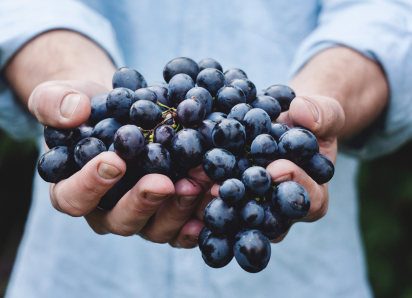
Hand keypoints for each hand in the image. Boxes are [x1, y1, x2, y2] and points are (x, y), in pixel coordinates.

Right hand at [30, 80, 212, 246]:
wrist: (121, 110)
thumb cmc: (87, 108)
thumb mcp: (60, 96)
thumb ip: (54, 103)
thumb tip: (74, 112)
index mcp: (73, 189)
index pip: (73, 198)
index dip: (91, 185)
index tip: (114, 161)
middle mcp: (107, 210)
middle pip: (120, 221)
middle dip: (143, 202)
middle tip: (163, 182)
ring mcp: (141, 215)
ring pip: (156, 228)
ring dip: (179, 209)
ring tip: (199, 183)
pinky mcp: (168, 211)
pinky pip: (183, 226)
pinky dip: (199, 217)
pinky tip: (214, 198)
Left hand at [181, 91, 344, 243]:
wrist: (285, 122)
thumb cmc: (309, 122)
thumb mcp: (324, 113)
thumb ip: (322, 114)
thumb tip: (302, 111)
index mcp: (312, 195)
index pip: (308, 200)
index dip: (295, 185)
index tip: (277, 167)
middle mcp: (281, 211)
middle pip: (267, 218)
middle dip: (247, 201)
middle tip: (225, 187)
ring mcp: (254, 207)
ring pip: (238, 215)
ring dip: (216, 201)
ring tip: (197, 182)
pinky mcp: (231, 198)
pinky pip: (218, 200)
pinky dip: (201, 190)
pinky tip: (184, 176)